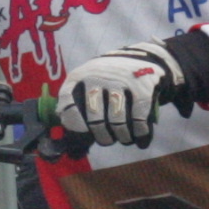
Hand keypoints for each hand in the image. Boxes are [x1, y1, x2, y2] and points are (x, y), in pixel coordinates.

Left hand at [58, 40, 197, 148]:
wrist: (142, 57)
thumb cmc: (108, 80)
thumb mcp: (89, 83)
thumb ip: (79, 110)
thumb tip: (74, 150)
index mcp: (79, 76)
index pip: (66, 99)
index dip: (72, 120)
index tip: (82, 132)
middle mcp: (97, 76)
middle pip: (95, 117)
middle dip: (102, 136)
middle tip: (106, 140)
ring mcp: (120, 81)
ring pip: (117, 120)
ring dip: (122, 136)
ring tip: (124, 139)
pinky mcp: (141, 87)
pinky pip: (138, 118)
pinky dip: (140, 133)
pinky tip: (140, 140)